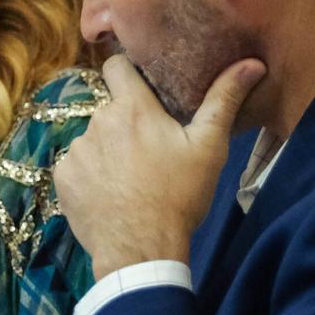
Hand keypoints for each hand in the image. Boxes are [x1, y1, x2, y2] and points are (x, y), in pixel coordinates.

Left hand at [53, 53, 264, 276]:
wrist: (141, 251)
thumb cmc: (179, 197)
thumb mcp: (209, 148)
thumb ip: (224, 101)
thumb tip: (251, 63)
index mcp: (132, 108)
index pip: (116, 66)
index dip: (128, 73)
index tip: (143, 89)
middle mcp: (97, 121)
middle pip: (110, 110)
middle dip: (126, 123)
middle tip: (149, 150)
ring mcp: (76, 151)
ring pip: (94, 140)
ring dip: (108, 151)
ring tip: (130, 179)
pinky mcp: (63, 178)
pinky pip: (77, 167)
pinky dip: (91, 176)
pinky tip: (110, 195)